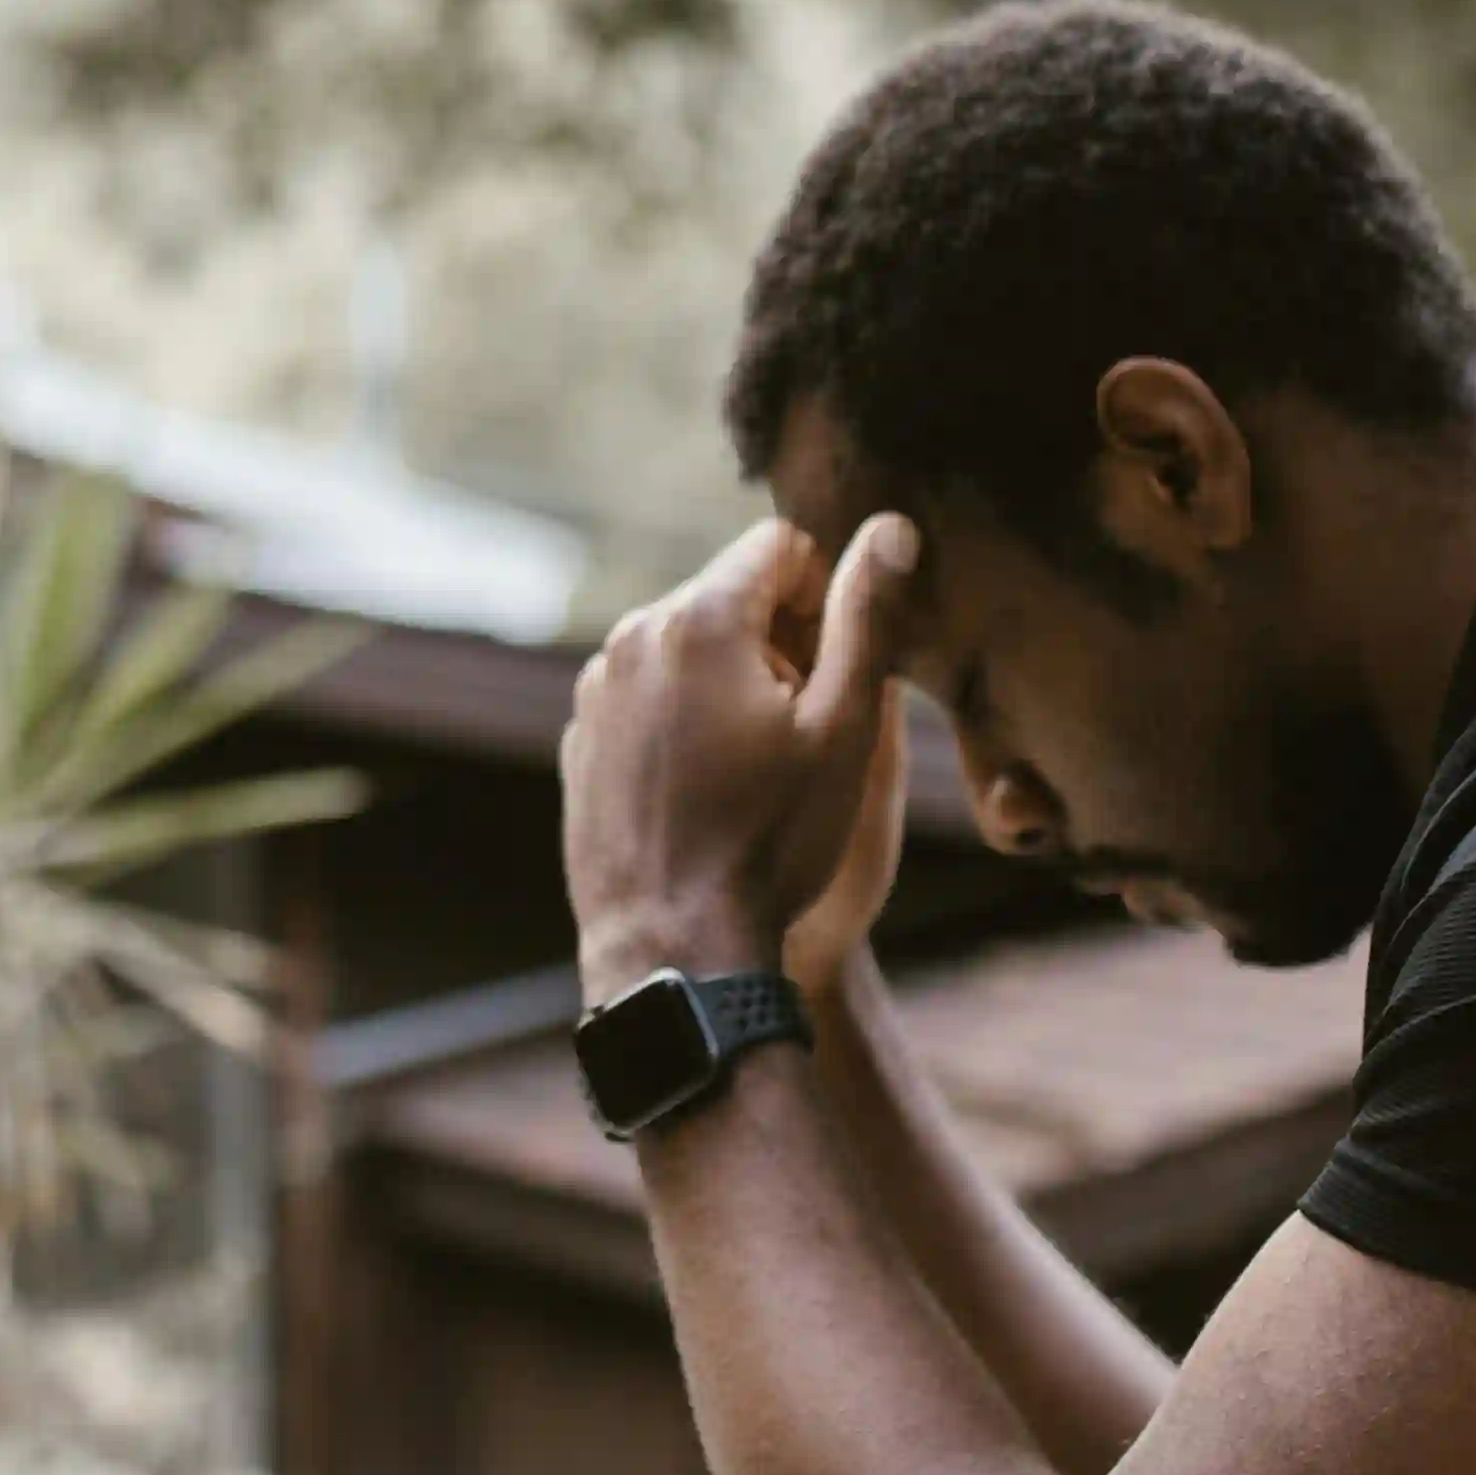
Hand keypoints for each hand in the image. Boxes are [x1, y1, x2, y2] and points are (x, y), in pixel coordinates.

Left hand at [563, 511, 919, 998]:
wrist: (674, 946)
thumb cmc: (771, 843)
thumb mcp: (844, 728)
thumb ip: (868, 616)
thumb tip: (893, 527)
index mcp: (699, 620)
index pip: (781, 545)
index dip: (823, 600)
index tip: (831, 674)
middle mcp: (632, 637)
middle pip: (730, 595)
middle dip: (777, 641)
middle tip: (801, 732)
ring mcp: (597, 690)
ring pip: (689, 648)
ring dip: (731, 683)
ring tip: (754, 770)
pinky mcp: (582, 738)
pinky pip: (649, 699)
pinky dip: (683, 723)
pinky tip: (706, 794)